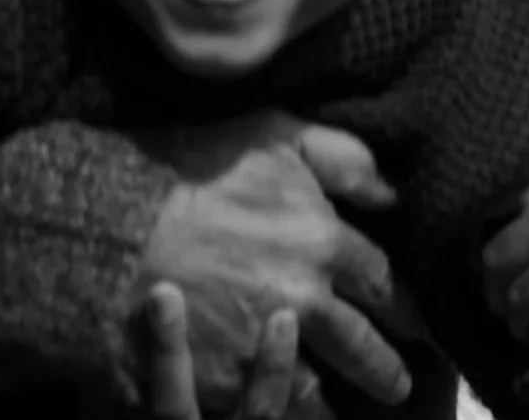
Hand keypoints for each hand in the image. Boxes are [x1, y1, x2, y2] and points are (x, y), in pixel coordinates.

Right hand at [134, 112, 419, 415]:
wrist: (112, 226)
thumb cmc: (192, 170)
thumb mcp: (275, 136)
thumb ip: (344, 159)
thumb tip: (394, 192)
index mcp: (325, 243)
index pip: (383, 284)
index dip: (403, 306)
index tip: (416, 323)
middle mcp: (307, 301)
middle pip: (361, 346)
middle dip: (384, 368)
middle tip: (401, 382)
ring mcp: (263, 346)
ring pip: (317, 390)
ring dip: (335, 406)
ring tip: (345, 413)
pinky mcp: (222, 380)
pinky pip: (265, 411)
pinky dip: (284, 418)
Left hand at [482, 128, 528, 334]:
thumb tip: (497, 204)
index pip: (494, 175)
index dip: (489, 214)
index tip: (499, 236)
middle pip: (485, 220)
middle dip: (498, 257)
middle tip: (515, 281)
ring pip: (494, 265)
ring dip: (507, 293)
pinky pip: (517, 302)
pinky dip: (525, 321)